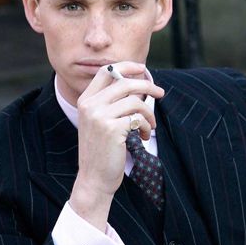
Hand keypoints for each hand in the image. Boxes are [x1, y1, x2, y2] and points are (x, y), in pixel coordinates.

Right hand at [69, 61, 164, 230]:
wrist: (94, 178)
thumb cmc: (102, 150)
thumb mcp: (100, 121)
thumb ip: (112, 102)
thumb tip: (139, 83)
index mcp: (85, 100)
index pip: (106, 71)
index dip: (126, 66)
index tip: (143, 69)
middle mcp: (89, 105)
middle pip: (124, 82)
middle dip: (147, 86)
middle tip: (160, 93)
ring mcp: (99, 116)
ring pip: (135, 101)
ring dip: (148, 114)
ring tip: (149, 127)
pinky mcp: (112, 129)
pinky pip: (138, 118)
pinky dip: (146, 127)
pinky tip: (144, 137)